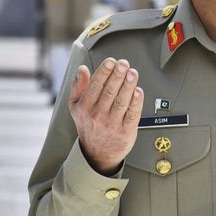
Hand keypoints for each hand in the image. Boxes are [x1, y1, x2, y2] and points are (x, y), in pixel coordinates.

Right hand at [69, 58, 143, 174]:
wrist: (96, 154)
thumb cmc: (88, 125)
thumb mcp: (76, 106)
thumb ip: (78, 86)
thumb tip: (82, 69)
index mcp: (85, 107)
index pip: (95, 86)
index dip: (104, 72)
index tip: (111, 61)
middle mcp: (97, 115)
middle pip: (109, 92)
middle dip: (117, 75)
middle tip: (123, 63)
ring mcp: (112, 124)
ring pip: (121, 101)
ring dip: (128, 86)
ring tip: (133, 73)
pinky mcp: (125, 131)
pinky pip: (132, 115)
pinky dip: (136, 102)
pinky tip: (139, 91)